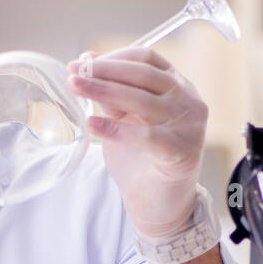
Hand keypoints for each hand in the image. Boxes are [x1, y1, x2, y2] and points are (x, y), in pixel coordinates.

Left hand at [66, 47, 207, 241]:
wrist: (161, 206)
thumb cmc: (142, 160)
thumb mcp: (124, 119)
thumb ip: (112, 94)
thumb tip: (85, 61)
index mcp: (178, 87)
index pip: (147, 58)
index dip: (114, 57)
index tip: (82, 63)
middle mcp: (188, 101)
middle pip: (143, 75)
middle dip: (104, 72)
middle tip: (73, 74)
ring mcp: (189, 126)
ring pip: (142, 101)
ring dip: (104, 91)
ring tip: (75, 88)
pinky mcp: (182, 152)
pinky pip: (145, 135)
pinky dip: (115, 128)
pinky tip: (91, 125)